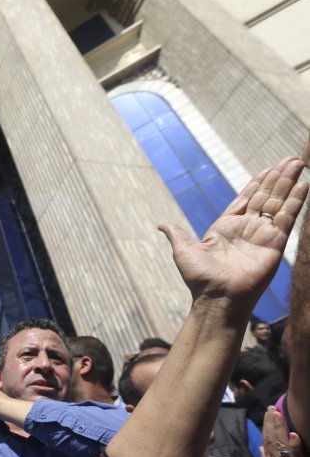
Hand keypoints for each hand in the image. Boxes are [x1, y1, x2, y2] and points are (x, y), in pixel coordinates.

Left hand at [159, 158, 307, 305]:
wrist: (217, 297)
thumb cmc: (200, 278)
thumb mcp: (183, 251)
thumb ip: (177, 234)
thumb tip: (161, 225)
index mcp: (226, 227)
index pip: (245, 199)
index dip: (257, 183)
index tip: (269, 168)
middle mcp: (247, 228)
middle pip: (265, 196)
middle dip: (278, 177)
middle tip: (292, 158)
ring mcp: (263, 234)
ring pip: (278, 202)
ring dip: (289, 182)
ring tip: (300, 162)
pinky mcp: (276, 243)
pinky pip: (288, 217)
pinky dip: (296, 200)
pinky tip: (304, 184)